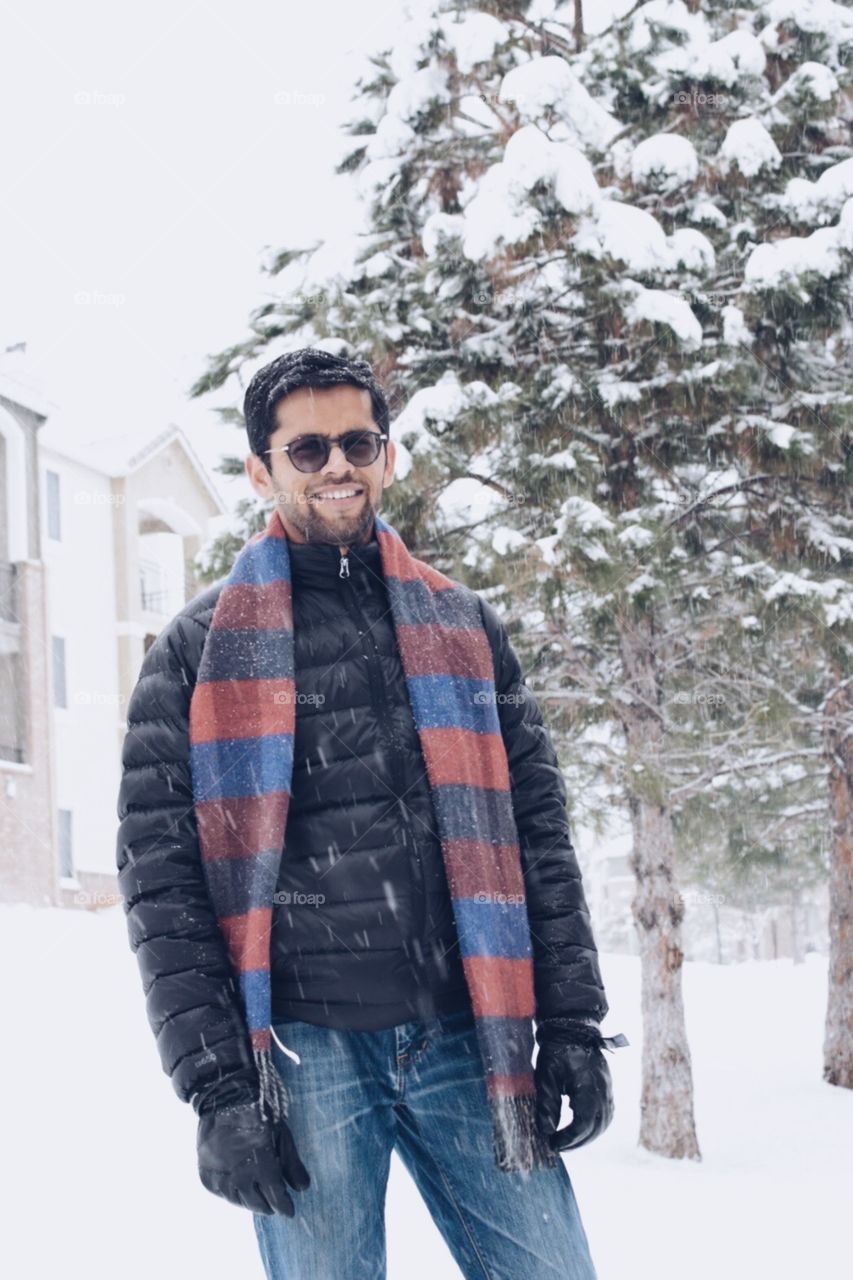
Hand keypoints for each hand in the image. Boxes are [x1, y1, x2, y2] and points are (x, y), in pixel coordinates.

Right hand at [196, 1099, 310, 1215]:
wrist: (225, 1098)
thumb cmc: (259, 1114)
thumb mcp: (281, 1135)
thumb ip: (292, 1164)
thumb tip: (302, 1188)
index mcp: (261, 1165)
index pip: (276, 1198)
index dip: (284, 1206)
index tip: (289, 1211)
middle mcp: (239, 1176)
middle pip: (257, 1204)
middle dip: (268, 1205)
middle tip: (274, 1204)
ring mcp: (220, 1177)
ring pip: (238, 1202)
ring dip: (250, 1201)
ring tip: (258, 1198)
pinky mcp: (206, 1176)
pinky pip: (222, 1193)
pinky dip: (232, 1193)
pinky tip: (240, 1188)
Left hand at [534, 1019, 626, 1151]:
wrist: (573, 1027)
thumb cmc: (557, 1050)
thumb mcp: (547, 1076)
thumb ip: (547, 1104)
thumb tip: (546, 1131)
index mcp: (588, 1089)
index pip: (582, 1125)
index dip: (568, 1139)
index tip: (552, 1144)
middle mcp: (603, 1091)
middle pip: (595, 1127)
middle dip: (577, 1141)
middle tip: (557, 1146)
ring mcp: (607, 1089)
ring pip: (603, 1122)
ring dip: (587, 1135)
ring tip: (568, 1141)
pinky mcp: (607, 1086)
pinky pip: (606, 1113)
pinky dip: (595, 1125)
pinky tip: (582, 1128)